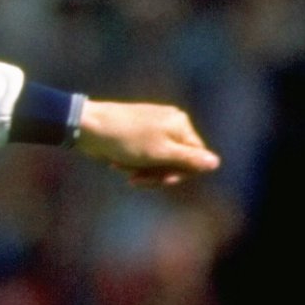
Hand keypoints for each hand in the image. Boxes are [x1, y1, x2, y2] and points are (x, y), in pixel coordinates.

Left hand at [74, 100, 218, 186]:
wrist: (88, 127)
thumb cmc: (125, 139)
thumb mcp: (160, 153)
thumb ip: (189, 159)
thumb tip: (216, 163)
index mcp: (180, 125)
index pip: (195, 158)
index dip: (180, 173)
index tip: (163, 181)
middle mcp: (171, 123)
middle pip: (176, 161)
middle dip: (157, 174)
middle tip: (137, 180)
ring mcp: (154, 128)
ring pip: (158, 162)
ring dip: (141, 171)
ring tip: (121, 168)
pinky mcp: (138, 135)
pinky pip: (144, 157)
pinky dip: (132, 164)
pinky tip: (115, 164)